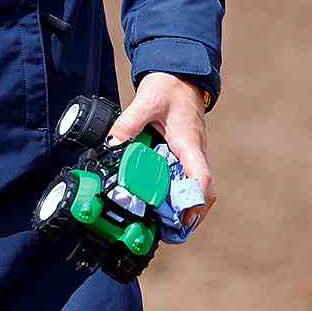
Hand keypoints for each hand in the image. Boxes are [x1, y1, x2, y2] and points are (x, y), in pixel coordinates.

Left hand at [109, 73, 214, 226]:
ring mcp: (188, 157)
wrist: (179, 76)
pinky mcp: (181, 156)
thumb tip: (110, 144)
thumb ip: (127, 123)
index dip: (195, 201)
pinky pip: (179, 180)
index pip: (200, 178)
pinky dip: (170, 194)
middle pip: (197, 193)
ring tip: (159, 227)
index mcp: (189, 145)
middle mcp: (193, 155)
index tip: (184, 218)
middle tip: (166, 233)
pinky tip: (153, 204)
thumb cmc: (169, 88)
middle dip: (186, 215)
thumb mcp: (146, 102)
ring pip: (188, 189)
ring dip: (178, 208)